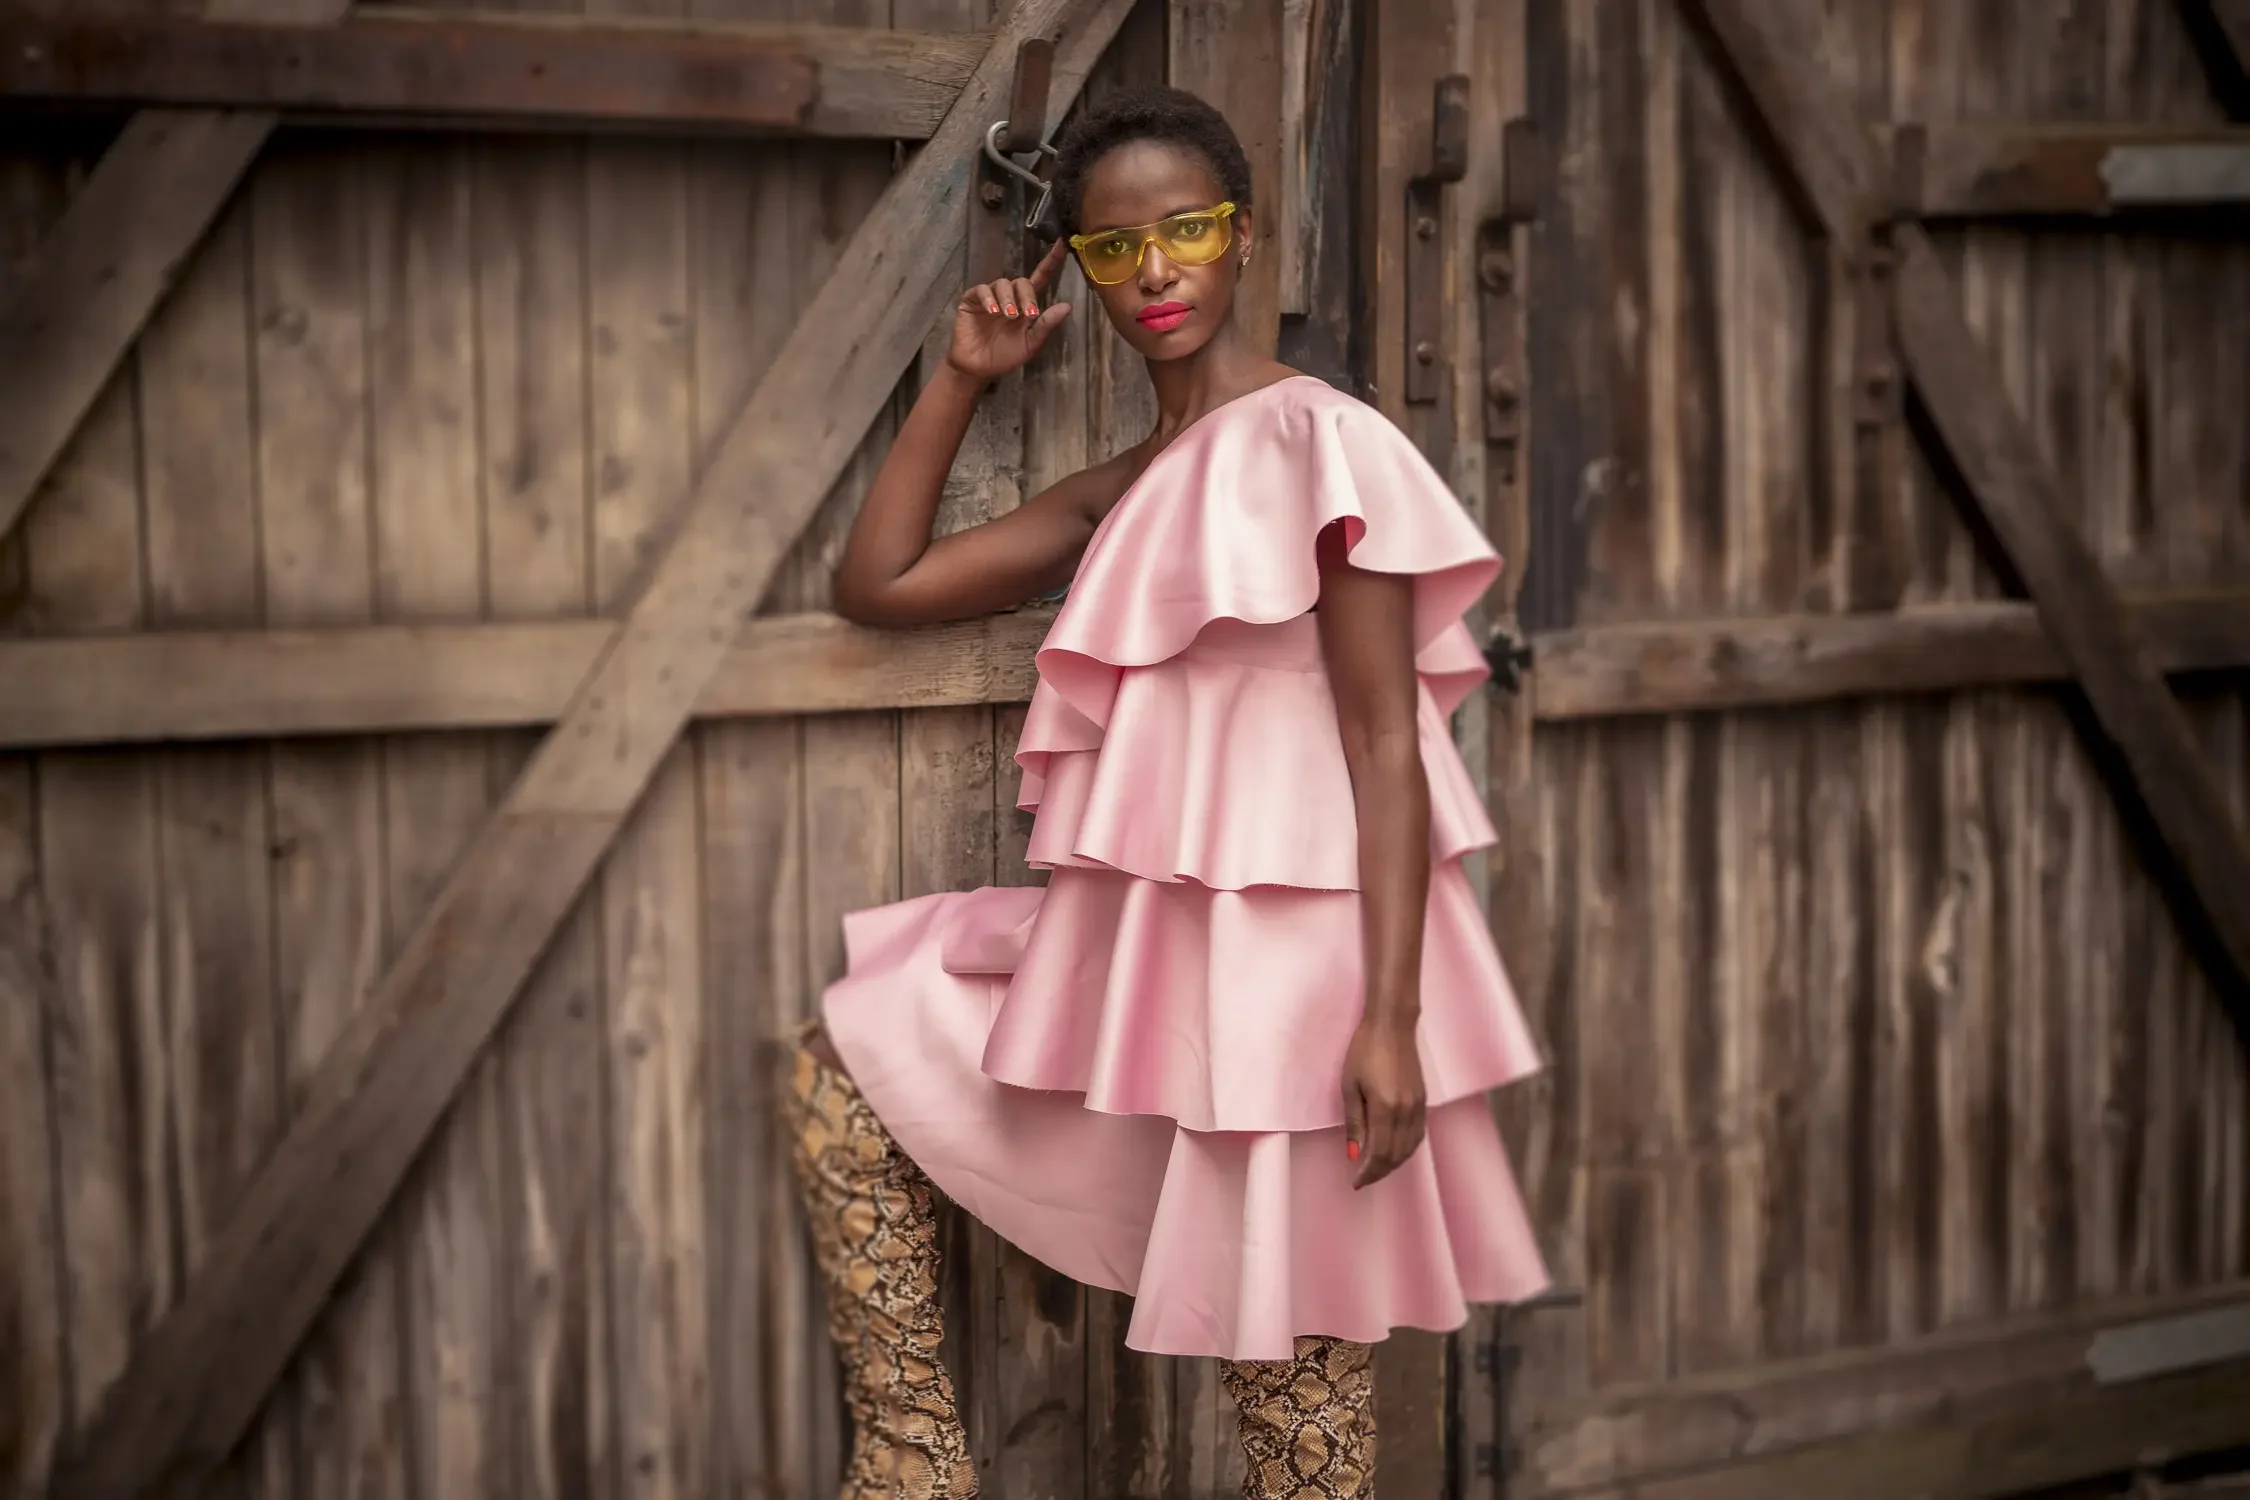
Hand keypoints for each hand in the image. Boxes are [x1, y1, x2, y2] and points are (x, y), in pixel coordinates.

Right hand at [946, 238, 1073, 381]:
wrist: (977, 368)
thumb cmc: (1004, 356)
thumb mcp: (1030, 344)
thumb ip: (1046, 325)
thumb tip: (1067, 306)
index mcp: (1026, 305)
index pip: (1040, 278)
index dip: (1051, 261)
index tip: (1062, 243)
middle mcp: (1009, 297)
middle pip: (1022, 281)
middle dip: (1027, 296)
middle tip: (1028, 314)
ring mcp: (990, 297)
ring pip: (1003, 283)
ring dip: (1008, 299)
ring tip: (1008, 316)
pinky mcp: (972, 299)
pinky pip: (982, 290)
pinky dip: (989, 299)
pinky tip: (993, 312)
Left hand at [1340, 1016, 1426, 1189]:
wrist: (1392, 1026)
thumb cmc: (1364, 1051)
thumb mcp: (1350, 1086)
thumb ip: (1354, 1122)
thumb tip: (1354, 1153)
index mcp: (1385, 1109)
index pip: (1379, 1154)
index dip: (1367, 1172)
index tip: (1355, 1182)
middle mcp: (1406, 1111)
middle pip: (1396, 1155)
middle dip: (1379, 1171)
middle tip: (1363, 1178)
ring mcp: (1418, 1106)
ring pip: (1410, 1148)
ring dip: (1394, 1163)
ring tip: (1377, 1169)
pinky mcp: (1423, 1100)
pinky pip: (1418, 1134)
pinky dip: (1407, 1149)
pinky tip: (1396, 1151)